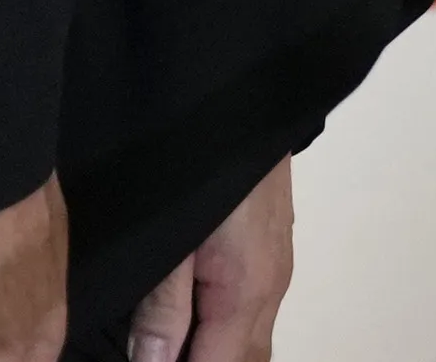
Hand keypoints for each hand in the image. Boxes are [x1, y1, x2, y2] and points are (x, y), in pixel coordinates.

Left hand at [124, 158, 294, 361]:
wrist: (250, 101)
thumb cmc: (204, 168)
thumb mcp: (174, 238)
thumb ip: (164, 307)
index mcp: (246, 294)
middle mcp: (271, 290)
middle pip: (246, 361)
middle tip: (159, 357)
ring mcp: (276, 269)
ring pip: (253, 341)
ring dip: (219, 353)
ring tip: (175, 348)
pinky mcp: (272, 251)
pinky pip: (255, 316)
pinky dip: (228, 335)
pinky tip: (196, 328)